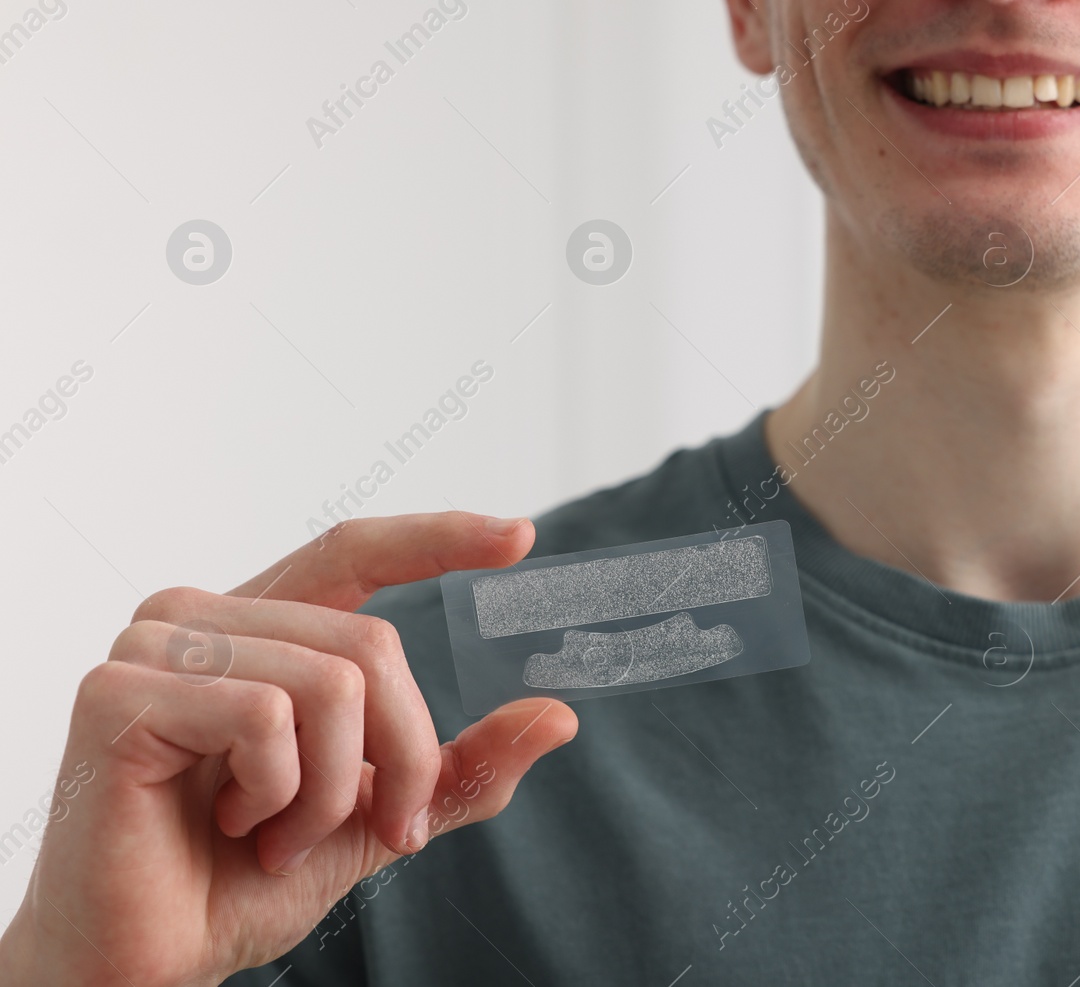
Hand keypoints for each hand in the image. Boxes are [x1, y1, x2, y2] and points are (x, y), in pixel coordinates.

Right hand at [0, 513, 575, 986]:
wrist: (150, 962)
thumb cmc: (241, 881)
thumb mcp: (374, 815)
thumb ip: (456, 767)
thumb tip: (558, 717)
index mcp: (257, 629)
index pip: (354, 552)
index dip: (439, 538)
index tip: (522, 536)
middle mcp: (200, 618)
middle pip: (370, 642)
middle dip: (400, 756)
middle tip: (375, 826)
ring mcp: (153, 646)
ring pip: (332, 681)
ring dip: (329, 791)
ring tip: (273, 834)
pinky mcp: (119, 693)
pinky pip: (267, 717)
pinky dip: (276, 793)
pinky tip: (228, 823)